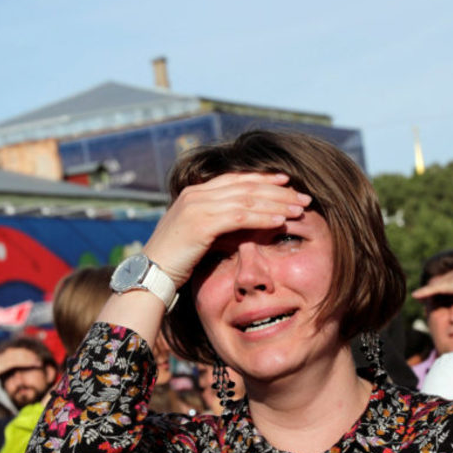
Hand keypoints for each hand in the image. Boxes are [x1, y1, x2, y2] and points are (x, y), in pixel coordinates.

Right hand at [143, 173, 311, 286]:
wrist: (150, 274)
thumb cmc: (174, 261)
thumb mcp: (196, 236)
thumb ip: (216, 224)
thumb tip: (244, 224)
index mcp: (194, 192)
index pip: (236, 178)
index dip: (264, 178)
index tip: (287, 182)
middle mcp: (196, 194)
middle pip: (246, 185)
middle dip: (277, 190)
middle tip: (303, 196)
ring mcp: (197, 206)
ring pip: (247, 199)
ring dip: (277, 203)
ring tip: (299, 208)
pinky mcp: (201, 223)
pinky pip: (240, 217)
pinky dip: (263, 217)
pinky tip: (281, 221)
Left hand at [412, 265, 452, 304]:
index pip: (449, 283)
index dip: (442, 287)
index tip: (436, 292)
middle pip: (439, 283)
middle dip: (430, 289)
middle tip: (422, 295)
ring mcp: (448, 281)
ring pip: (433, 288)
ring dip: (424, 292)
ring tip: (416, 296)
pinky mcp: (444, 286)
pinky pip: (430, 290)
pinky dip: (423, 293)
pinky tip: (415, 296)